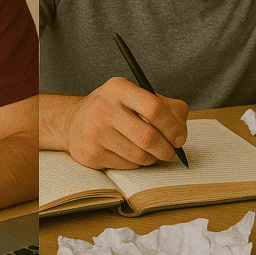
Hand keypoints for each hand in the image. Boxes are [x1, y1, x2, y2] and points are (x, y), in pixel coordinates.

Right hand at [65, 77, 188, 169]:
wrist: (74, 122)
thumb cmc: (115, 110)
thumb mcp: (136, 98)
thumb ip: (166, 107)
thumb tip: (181, 129)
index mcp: (119, 88)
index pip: (154, 108)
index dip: (172, 126)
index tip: (180, 138)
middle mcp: (103, 107)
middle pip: (148, 136)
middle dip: (166, 149)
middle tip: (170, 152)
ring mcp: (94, 131)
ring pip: (139, 155)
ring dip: (151, 158)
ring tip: (150, 153)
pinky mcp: (90, 153)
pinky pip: (126, 165)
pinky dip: (135, 164)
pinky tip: (130, 154)